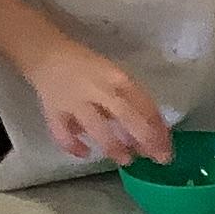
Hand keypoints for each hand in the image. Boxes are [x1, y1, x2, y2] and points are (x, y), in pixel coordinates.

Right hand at [25, 40, 171, 165]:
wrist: (47, 53)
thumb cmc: (88, 68)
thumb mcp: (115, 77)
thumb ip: (130, 101)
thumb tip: (152, 132)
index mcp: (117, 77)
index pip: (143, 103)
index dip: (158, 126)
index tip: (167, 146)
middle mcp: (98, 88)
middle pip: (126, 115)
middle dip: (145, 139)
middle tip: (158, 159)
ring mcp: (74, 101)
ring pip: (97, 127)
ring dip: (114, 146)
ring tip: (127, 160)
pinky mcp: (53, 110)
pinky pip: (63, 133)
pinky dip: (73, 145)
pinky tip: (85, 153)